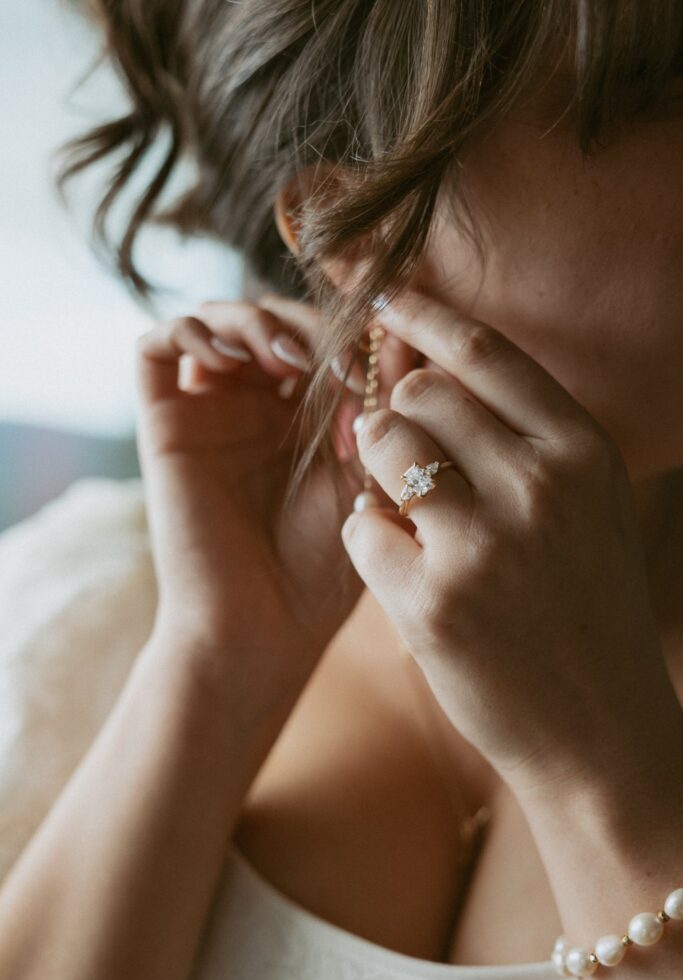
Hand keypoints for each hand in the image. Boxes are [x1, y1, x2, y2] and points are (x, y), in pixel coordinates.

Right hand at [135, 293, 376, 706]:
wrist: (262, 625)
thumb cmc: (323, 567)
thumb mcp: (367, 474)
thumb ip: (380, 405)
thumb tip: (408, 336)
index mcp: (308, 417)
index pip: (323, 335)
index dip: (349, 331)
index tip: (378, 364)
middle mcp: (257, 406)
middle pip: (273, 316)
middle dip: (307, 323)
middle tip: (337, 361)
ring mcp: (209, 410)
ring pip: (218, 318)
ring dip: (254, 319)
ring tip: (285, 359)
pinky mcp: (164, 421)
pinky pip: (156, 345)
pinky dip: (189, 329)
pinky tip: (228, 359)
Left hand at [341, 288, 677, 792]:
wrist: (601, 734)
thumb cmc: (587, 613)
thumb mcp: (589, 511)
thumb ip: (527, 442)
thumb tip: (432, 374)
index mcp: (583, 453)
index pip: (487, 353)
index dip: (426, 316)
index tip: (385, 296)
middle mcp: (539, 487)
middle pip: (421, 396)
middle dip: (398, 416)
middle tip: (403, 451)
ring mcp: (483, 545)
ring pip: (382, 446)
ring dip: (378, 468)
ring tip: (405, 508)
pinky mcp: (431, 603)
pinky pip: (360, 527)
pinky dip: (370, 540)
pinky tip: (404, 570)